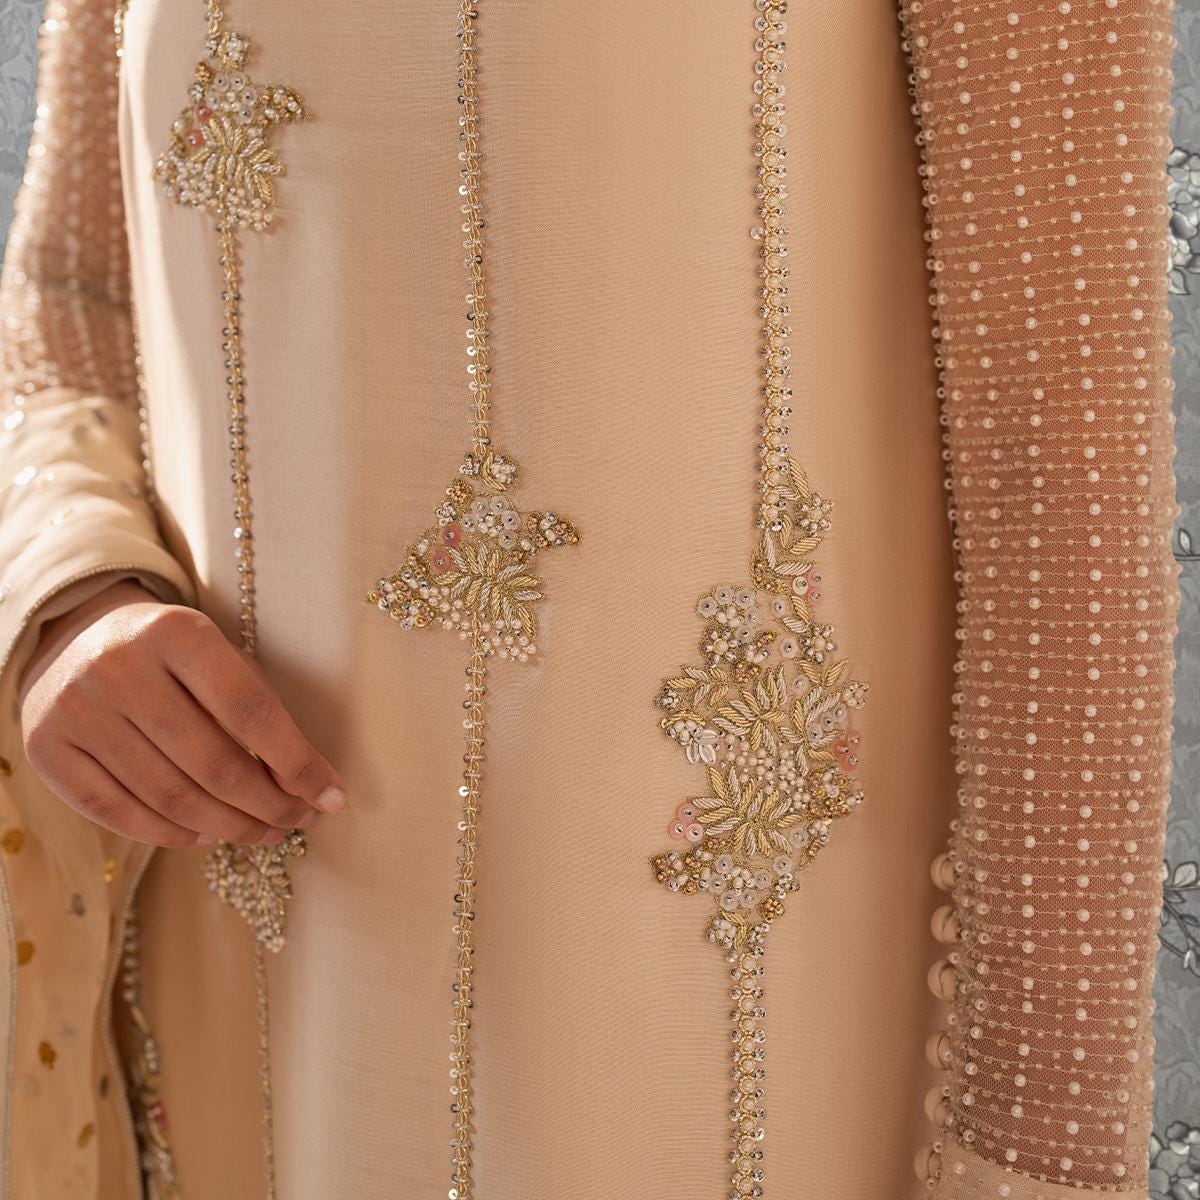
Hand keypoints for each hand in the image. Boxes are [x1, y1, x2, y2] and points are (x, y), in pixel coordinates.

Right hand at [19, 580, 346, 848]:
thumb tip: (309, 789)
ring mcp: (76, 709)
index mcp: (178, 632)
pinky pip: (119, 812)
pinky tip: (208, 836)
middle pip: (212, 763)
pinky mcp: (46, 748)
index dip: (297, 763)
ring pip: (169, 796)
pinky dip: (172, 834)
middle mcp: (120, 666)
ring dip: (228, 827)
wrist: (78, 635)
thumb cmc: (175, 656)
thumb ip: (260, 712)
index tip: (332, 797)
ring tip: (264, 832)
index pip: (251, 711)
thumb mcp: (219, 656)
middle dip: (267, 805)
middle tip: (298, 821)